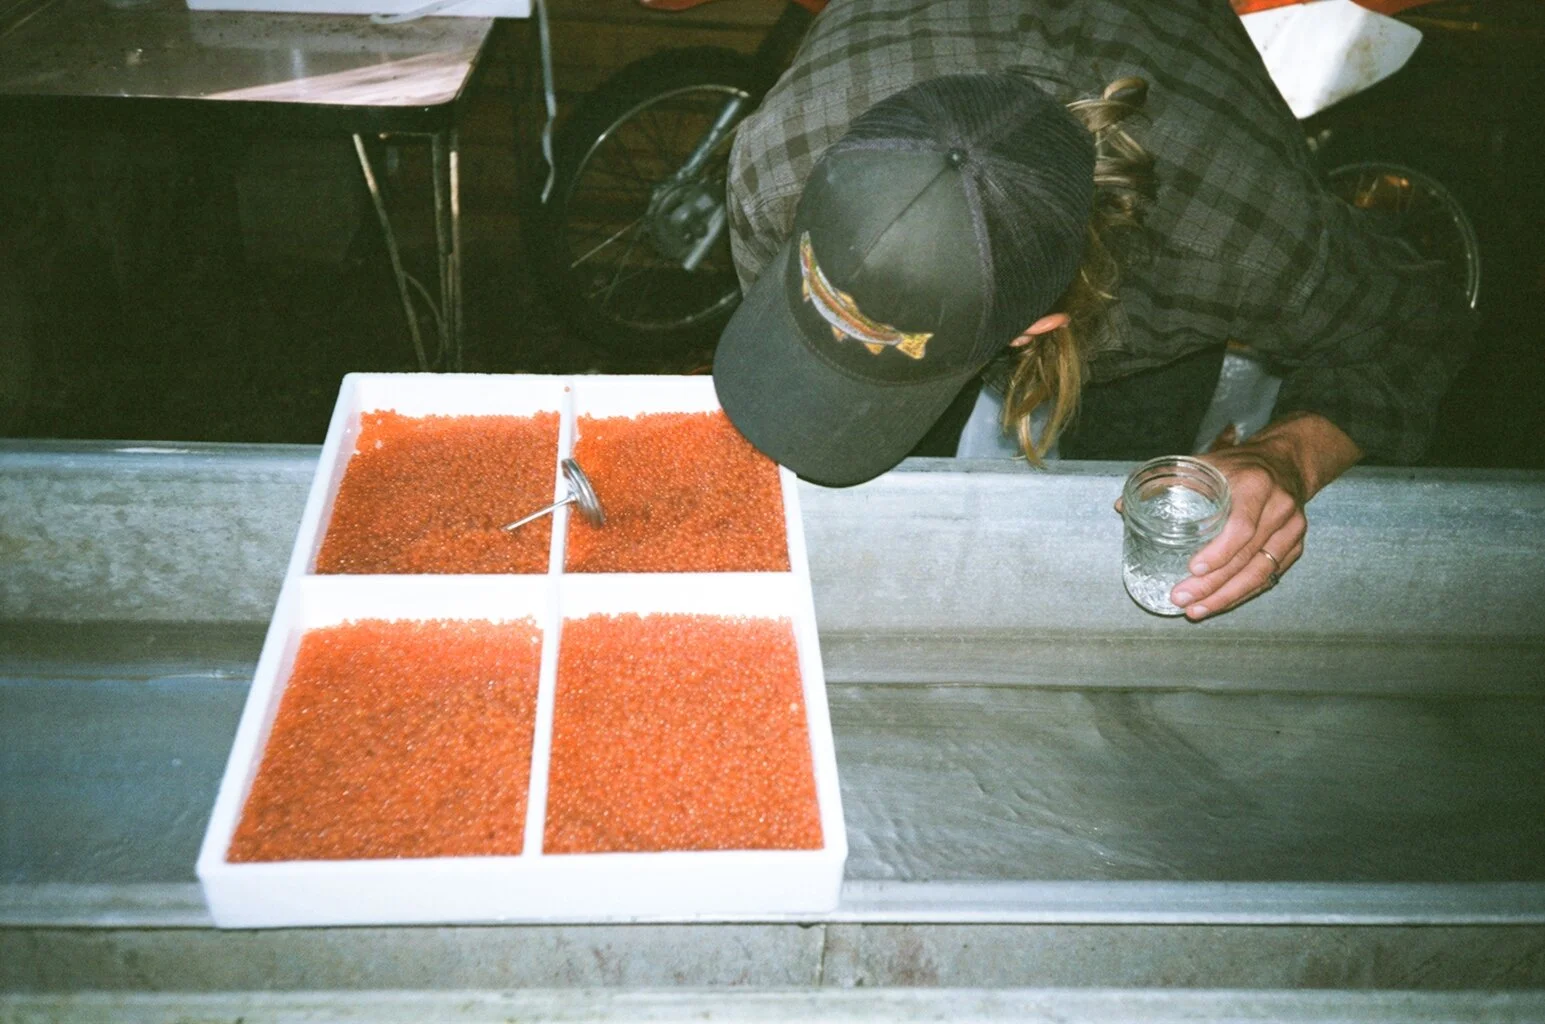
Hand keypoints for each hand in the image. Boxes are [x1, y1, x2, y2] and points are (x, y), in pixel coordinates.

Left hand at [1168, 413, 1361, 619]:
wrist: (1285, 462)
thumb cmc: (1238, 465)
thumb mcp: (1205, 462)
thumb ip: (1165, 482)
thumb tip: (1121, 506)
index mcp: (1256, 485)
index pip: (1241, 526)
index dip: (1219, 552)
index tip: (1193, 569)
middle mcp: (1279, 508)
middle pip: (1247, 556)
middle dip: (1213, 584)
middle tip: (1182, 598)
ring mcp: (1291, 530)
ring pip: (1261, 573)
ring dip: (1227, 597)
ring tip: (1195, 610)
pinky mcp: (1295, 546)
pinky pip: (1269, 577)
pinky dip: (1242, 594)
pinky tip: (1218, 604)